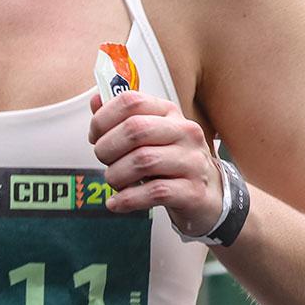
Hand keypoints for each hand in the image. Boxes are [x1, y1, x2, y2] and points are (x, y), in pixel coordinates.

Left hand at [88, 90, 223, 235]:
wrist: (209, 194)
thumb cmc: (172, 162)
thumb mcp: (150, 136)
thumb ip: (122, 119)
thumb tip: (96, 101)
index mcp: (169, 113)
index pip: (131, 101)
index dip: (103, 118)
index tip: (95, 137)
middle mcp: (184, 132)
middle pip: (134, 130)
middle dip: (107, 148)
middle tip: (104, 161)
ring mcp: (191, 161)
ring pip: (142, 161)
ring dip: (116, 175)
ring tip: (114, 181)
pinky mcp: (193, 191)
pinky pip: (154, 192)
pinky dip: (128, 199)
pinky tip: (117, 203)